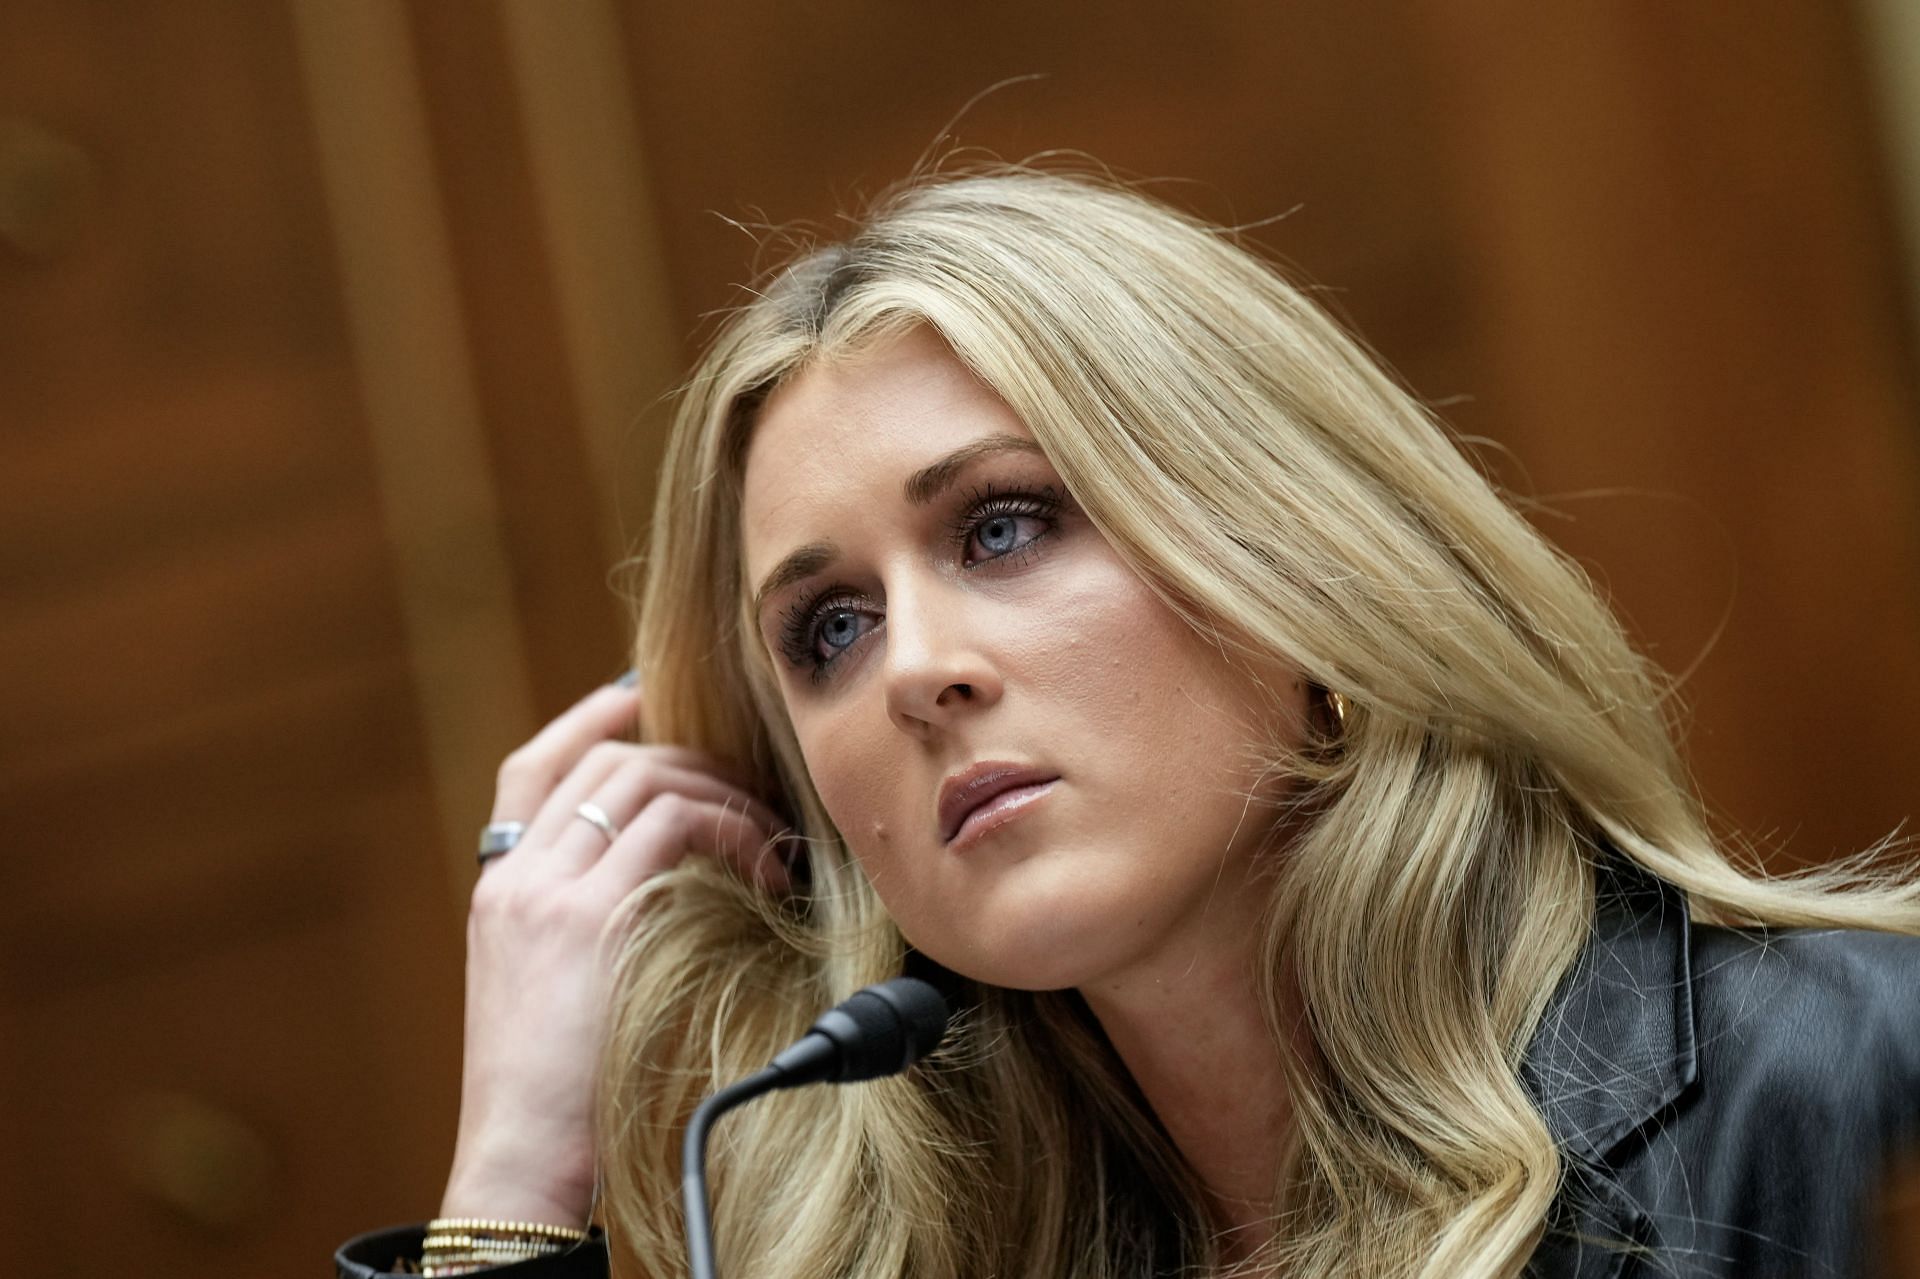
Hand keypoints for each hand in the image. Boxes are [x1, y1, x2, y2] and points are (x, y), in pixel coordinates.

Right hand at [438, 679, 788, 1226]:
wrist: (517, 1154)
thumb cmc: (550, 1093)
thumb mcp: (544, 990)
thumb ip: (579, 923)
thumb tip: (661, 883)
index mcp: (497, 890)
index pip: (529, 767)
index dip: (586, 719)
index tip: (640, 695)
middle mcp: (515, 877)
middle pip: (605, 761)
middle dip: (690, 759)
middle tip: (751, 792)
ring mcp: (547, 891)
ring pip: (645, 779)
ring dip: (723, 795)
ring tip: (769, 839)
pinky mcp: (591, 917)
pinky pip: (676, 827)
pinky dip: (731, 830)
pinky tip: (764, 869)